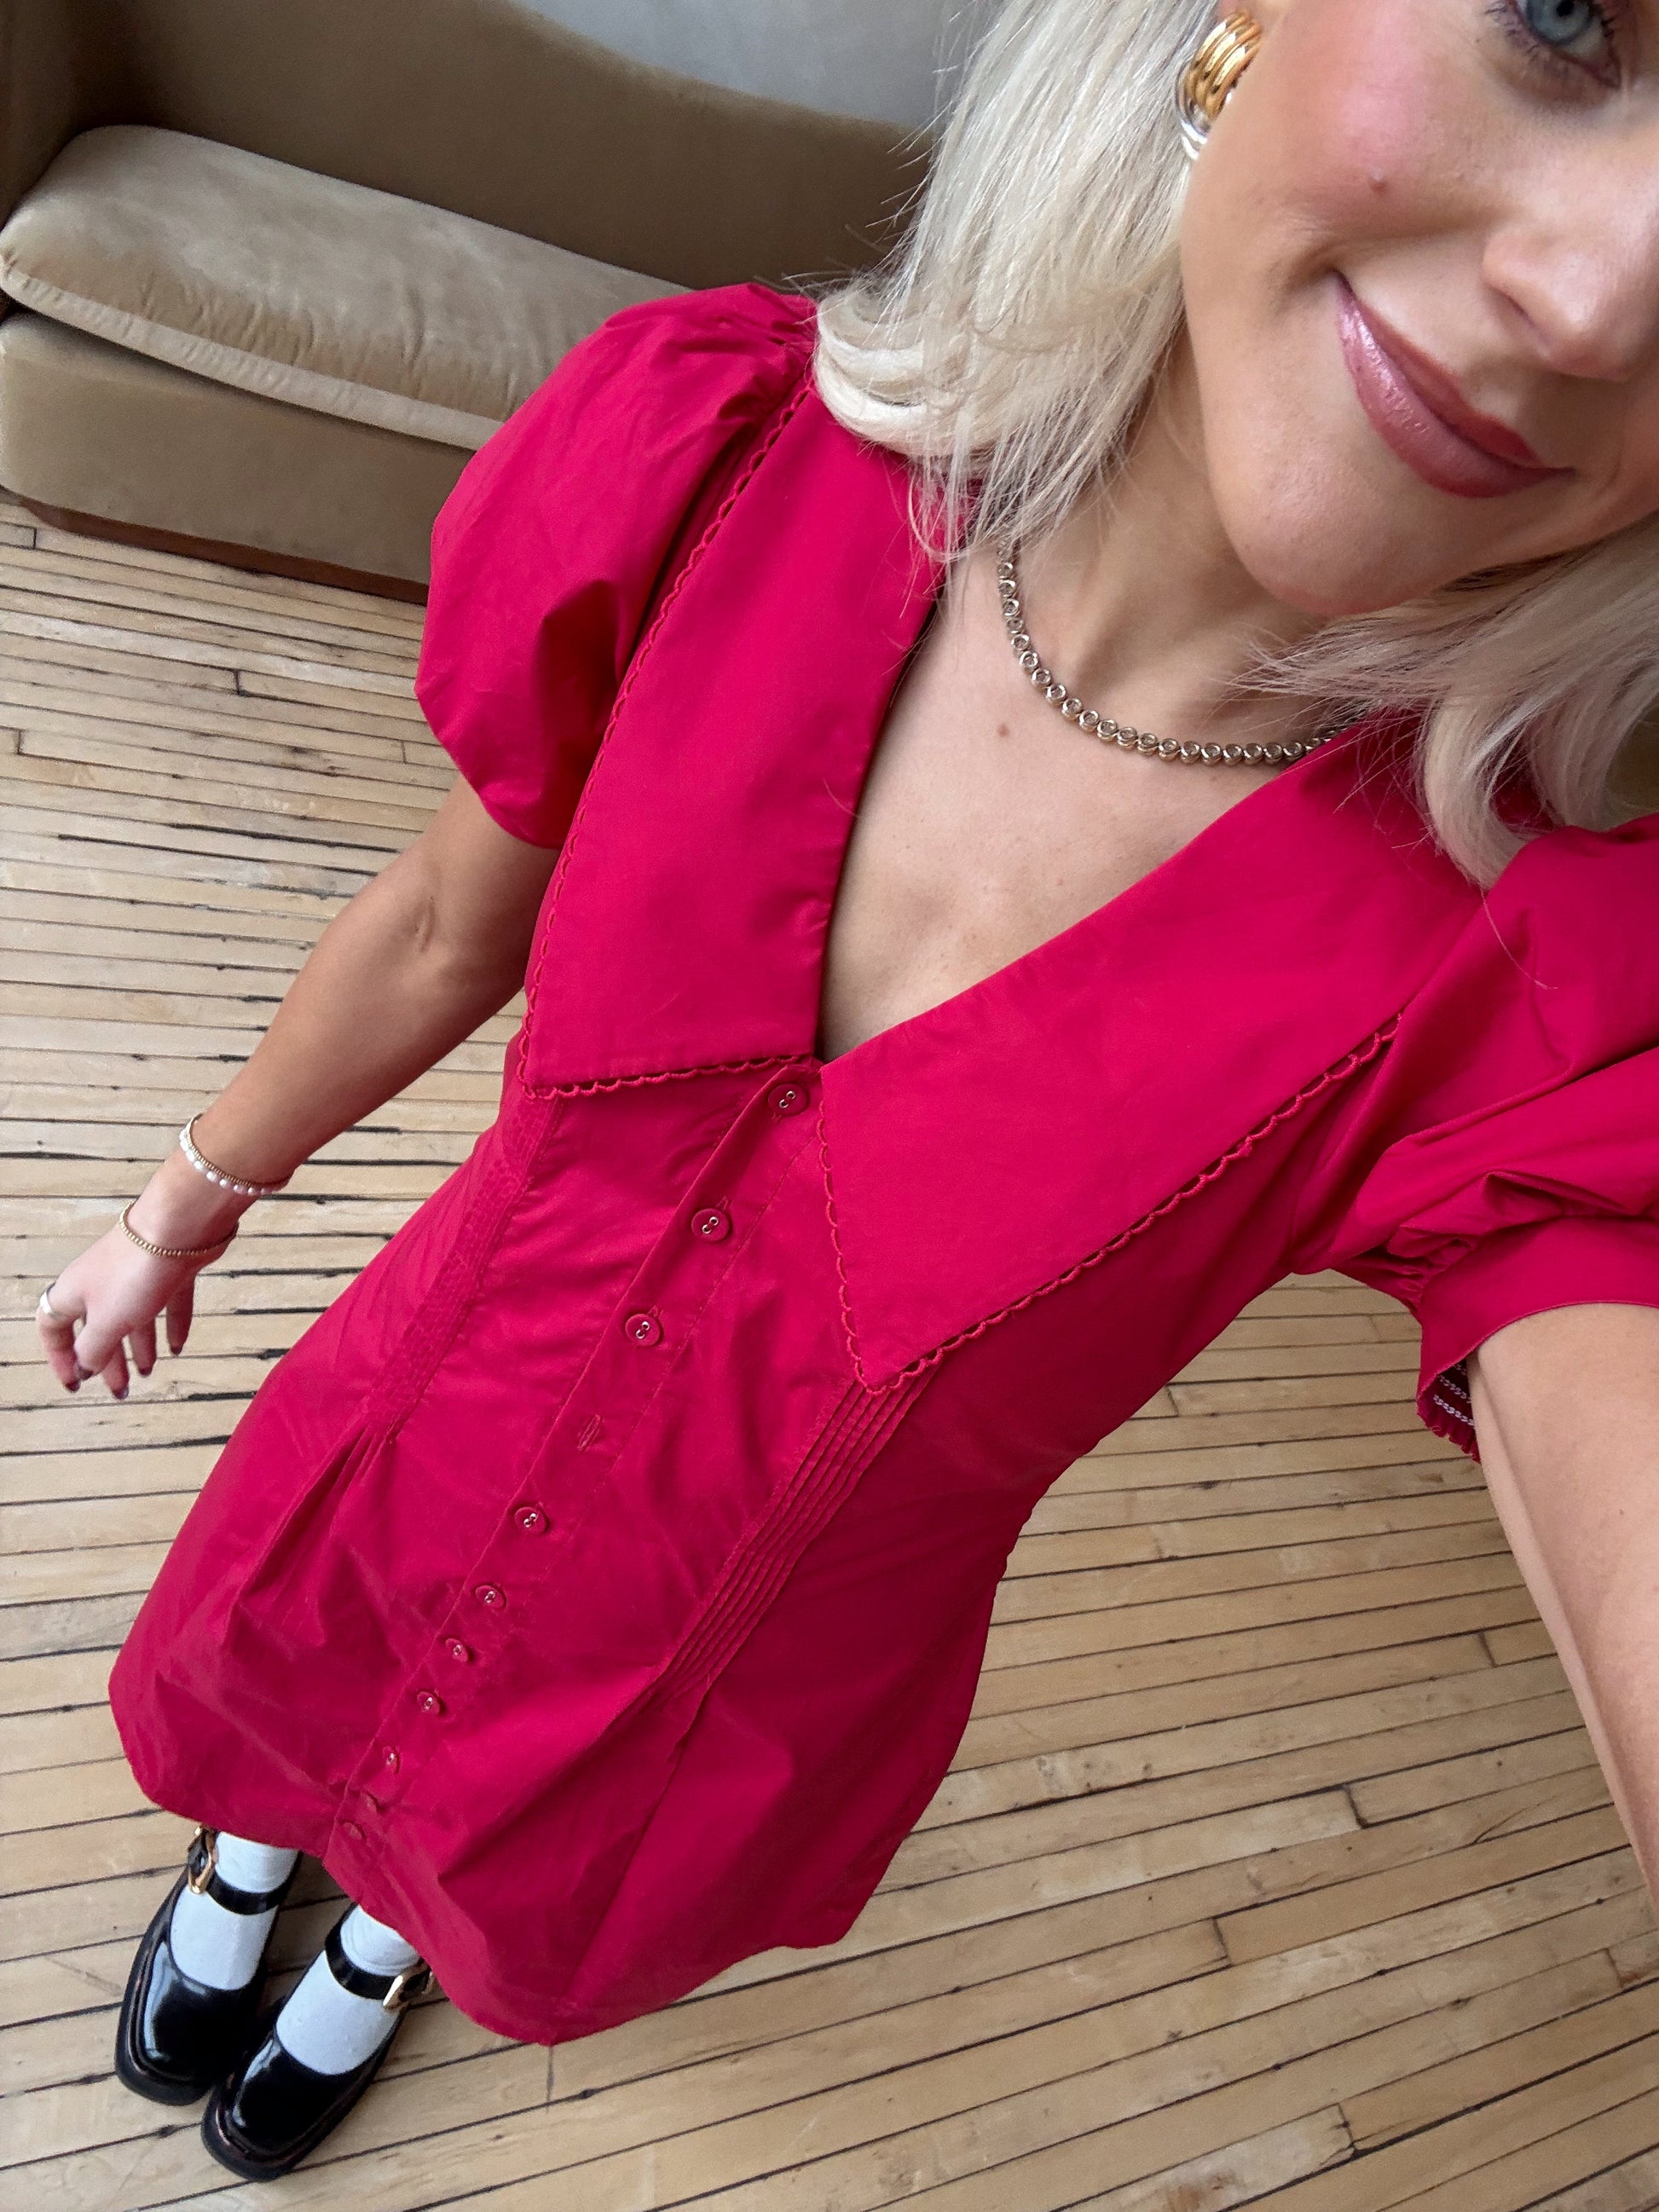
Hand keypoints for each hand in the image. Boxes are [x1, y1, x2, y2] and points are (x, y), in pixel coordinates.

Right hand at [36, 1159, 247, 1397]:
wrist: (179, 1226)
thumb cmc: (134, 1272)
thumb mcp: (106, 1323)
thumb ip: (93, 1349)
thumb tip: (86, 1368)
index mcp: (74, 1292)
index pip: (53, 1328)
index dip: (59, 1357)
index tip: (75, 1383)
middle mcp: (101, 1282)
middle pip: (98, 1327)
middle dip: (108, 1360)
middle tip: (120, 1390)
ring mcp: (136, 1273)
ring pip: (134, 1316)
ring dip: (139, 1346)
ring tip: (148, 1372)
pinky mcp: (169, 1268)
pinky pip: (167, 1302)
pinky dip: (172, 1324)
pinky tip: (179, 1347)